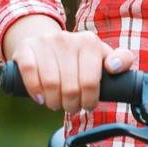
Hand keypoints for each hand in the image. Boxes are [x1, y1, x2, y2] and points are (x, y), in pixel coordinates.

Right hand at [3, 15, 136, 112]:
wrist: (48, 42)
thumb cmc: (80, 57)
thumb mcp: (102, 56)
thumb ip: (121, 60)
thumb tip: (115, 67)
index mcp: (89, 42)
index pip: (90, 81)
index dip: (89, 100)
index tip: (87, 106)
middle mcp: (67, 39)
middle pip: (70, 87)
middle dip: (71, 105)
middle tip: (71, 107)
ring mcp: (45, 42)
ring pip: (50, 83)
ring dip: (54, 102)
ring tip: (57, 104)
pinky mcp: (26, 48)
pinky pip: (29, 73)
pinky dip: (35, 91)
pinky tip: (40, 99)